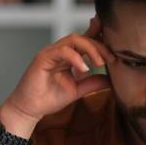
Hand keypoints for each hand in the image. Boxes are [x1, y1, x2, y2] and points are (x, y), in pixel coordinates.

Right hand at [0, 16, 115, 130]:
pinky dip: (76, 58)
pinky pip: (63, 50)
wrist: (30, 109)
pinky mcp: (43, 57)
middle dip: (100, 46)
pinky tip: (84, 69)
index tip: (115, 41)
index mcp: (69, 56)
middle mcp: (60, 51)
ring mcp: (51, 52)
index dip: (100, 36)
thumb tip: (112, 79)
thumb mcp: (78, 90)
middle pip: (83, 37)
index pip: (86, 40)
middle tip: (111, 59)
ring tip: (99, 63)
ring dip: (90, 49)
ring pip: (74, 39)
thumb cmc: (49, 98)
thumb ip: (93, 82)